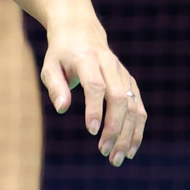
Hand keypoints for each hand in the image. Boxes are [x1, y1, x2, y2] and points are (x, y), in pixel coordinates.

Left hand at [40, 23, 145, 165]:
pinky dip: (137, 129)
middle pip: (119, 98)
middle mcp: (110, 66)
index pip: (96, 86)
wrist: (81, 31)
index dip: (95, 109)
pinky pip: (139, 107)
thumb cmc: (61, 54)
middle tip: (104, 152)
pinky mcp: (130, 83)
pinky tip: (131, 148)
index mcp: (88, 60)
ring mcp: (123, 75)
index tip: (91, 131)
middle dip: (115, 127)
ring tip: (118, 158)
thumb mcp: (49, 67)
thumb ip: (56, 87)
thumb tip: (62, 109)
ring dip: (129, 134)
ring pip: (134, 105)